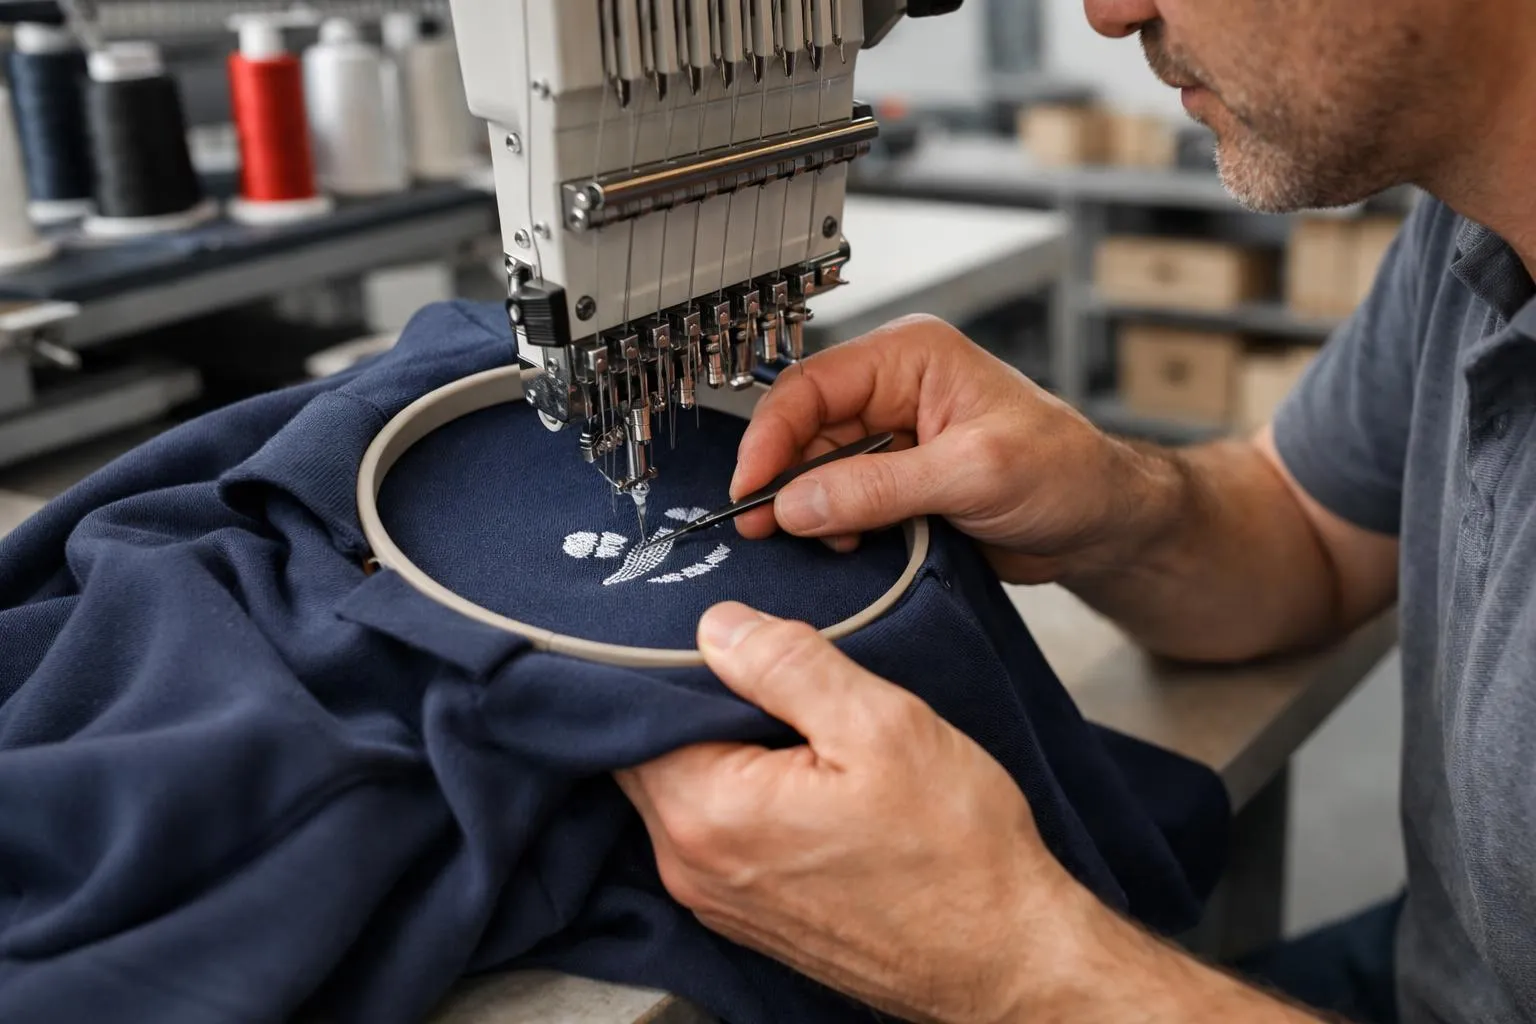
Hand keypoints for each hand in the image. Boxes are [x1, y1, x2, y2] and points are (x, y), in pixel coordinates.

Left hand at [615, 602, 1088, 1023]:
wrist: (1005, 956)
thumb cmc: (955, 850)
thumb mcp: (879, 726)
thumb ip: (786, 665)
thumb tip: (717, 625)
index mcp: (707, 813)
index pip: (635, 712)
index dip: (673, 662)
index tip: (726, 636)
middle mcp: (691, 865)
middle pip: (650, 753)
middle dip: (697, 703)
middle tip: (770, 669)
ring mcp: (717, 897)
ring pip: (683, 789)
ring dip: (723, 748)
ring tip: (796, 719)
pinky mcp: (748, 914)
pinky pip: (714, 831)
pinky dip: (742, 792)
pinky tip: (803, 774)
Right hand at [732, 316, 1162, 582]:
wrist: (1103, 524)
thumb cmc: (1067, 471)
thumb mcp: (972, 474)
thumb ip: (879, 487)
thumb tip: (798, 502)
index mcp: (910, 357)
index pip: (812, 386)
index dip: (772, 436)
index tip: (750, 486)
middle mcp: (894, 391)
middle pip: (804, 430)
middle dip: (786, 480)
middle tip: (766, 527)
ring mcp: (893, 440)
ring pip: (816, 472)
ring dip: (813, 511)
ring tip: (828, 540)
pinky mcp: (896, 484)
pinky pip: (841, 503)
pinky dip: (835, 528)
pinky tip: (850, 545)